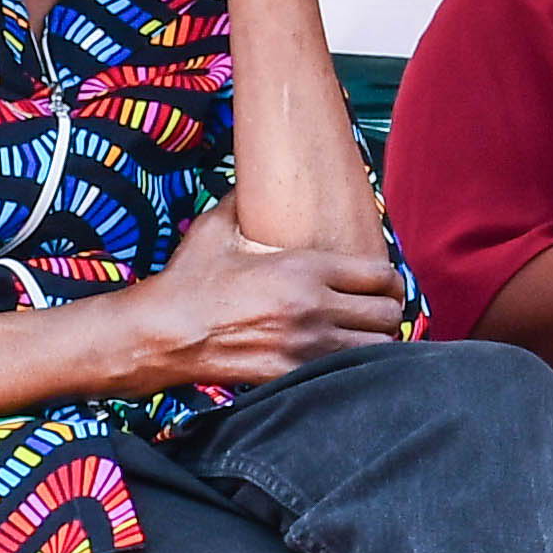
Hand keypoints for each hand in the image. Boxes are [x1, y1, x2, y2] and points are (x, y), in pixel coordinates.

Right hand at [119, 201, 404, 393]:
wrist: (163, 334)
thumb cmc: (189, 281)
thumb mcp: (216, 229)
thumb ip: (243, 200)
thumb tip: (252, 177)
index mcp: (304, 270)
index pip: (381, 275)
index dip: (390, 279)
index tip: (384, 282)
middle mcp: (313, 308)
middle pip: (387, 313)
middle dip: (389, 309)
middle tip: (379, 308)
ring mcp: (306, 346)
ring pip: (377, 347)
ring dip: (377, 339)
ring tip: (366, 333)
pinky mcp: (294, 374)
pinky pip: (347, 371)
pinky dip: (354, 364)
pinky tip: (344, 354)